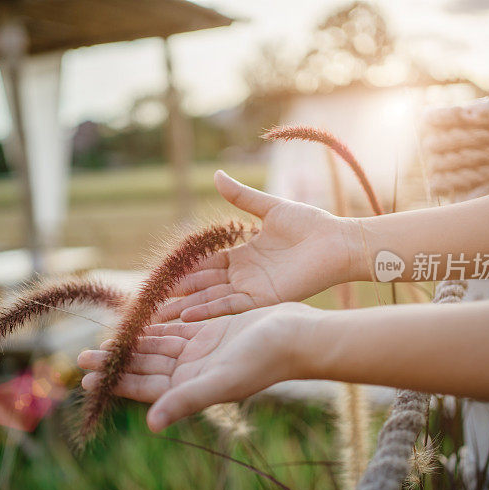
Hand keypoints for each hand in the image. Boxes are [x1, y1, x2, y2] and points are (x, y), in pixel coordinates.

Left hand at [78, 303, 314, 431]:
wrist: (295, 336)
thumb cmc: (263, 361)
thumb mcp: (222, 381)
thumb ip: (186, 401)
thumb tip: (152, 425)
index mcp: (191, 387)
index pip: (145, 387)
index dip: (116, 382)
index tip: (88, 378)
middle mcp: (191, 372)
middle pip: (144, 367)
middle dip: (115, 362)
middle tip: (82, 358)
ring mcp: (199, 352)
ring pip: (155, 348)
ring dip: (130, 345)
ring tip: (103, 342)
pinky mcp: (208, 333)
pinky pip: (173, 331)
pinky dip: (154, 328)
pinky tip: (136, 324)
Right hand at [156, 170, 356, 322]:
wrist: (337, 242)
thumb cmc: (310, 223)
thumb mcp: (270, 207)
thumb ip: (241, 196)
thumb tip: (216, 174)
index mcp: (244, 254)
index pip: (206, 263)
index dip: (184, 268)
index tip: (161, 273)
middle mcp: (244, 275)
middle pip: (203, 284)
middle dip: (178, 293)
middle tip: (151, 300)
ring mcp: (252, 288)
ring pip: (211, 298)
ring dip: (186, 306)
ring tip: (159, 314)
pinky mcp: (263, 299)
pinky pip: (229, 307)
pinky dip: (208, 311)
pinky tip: (186, 315)